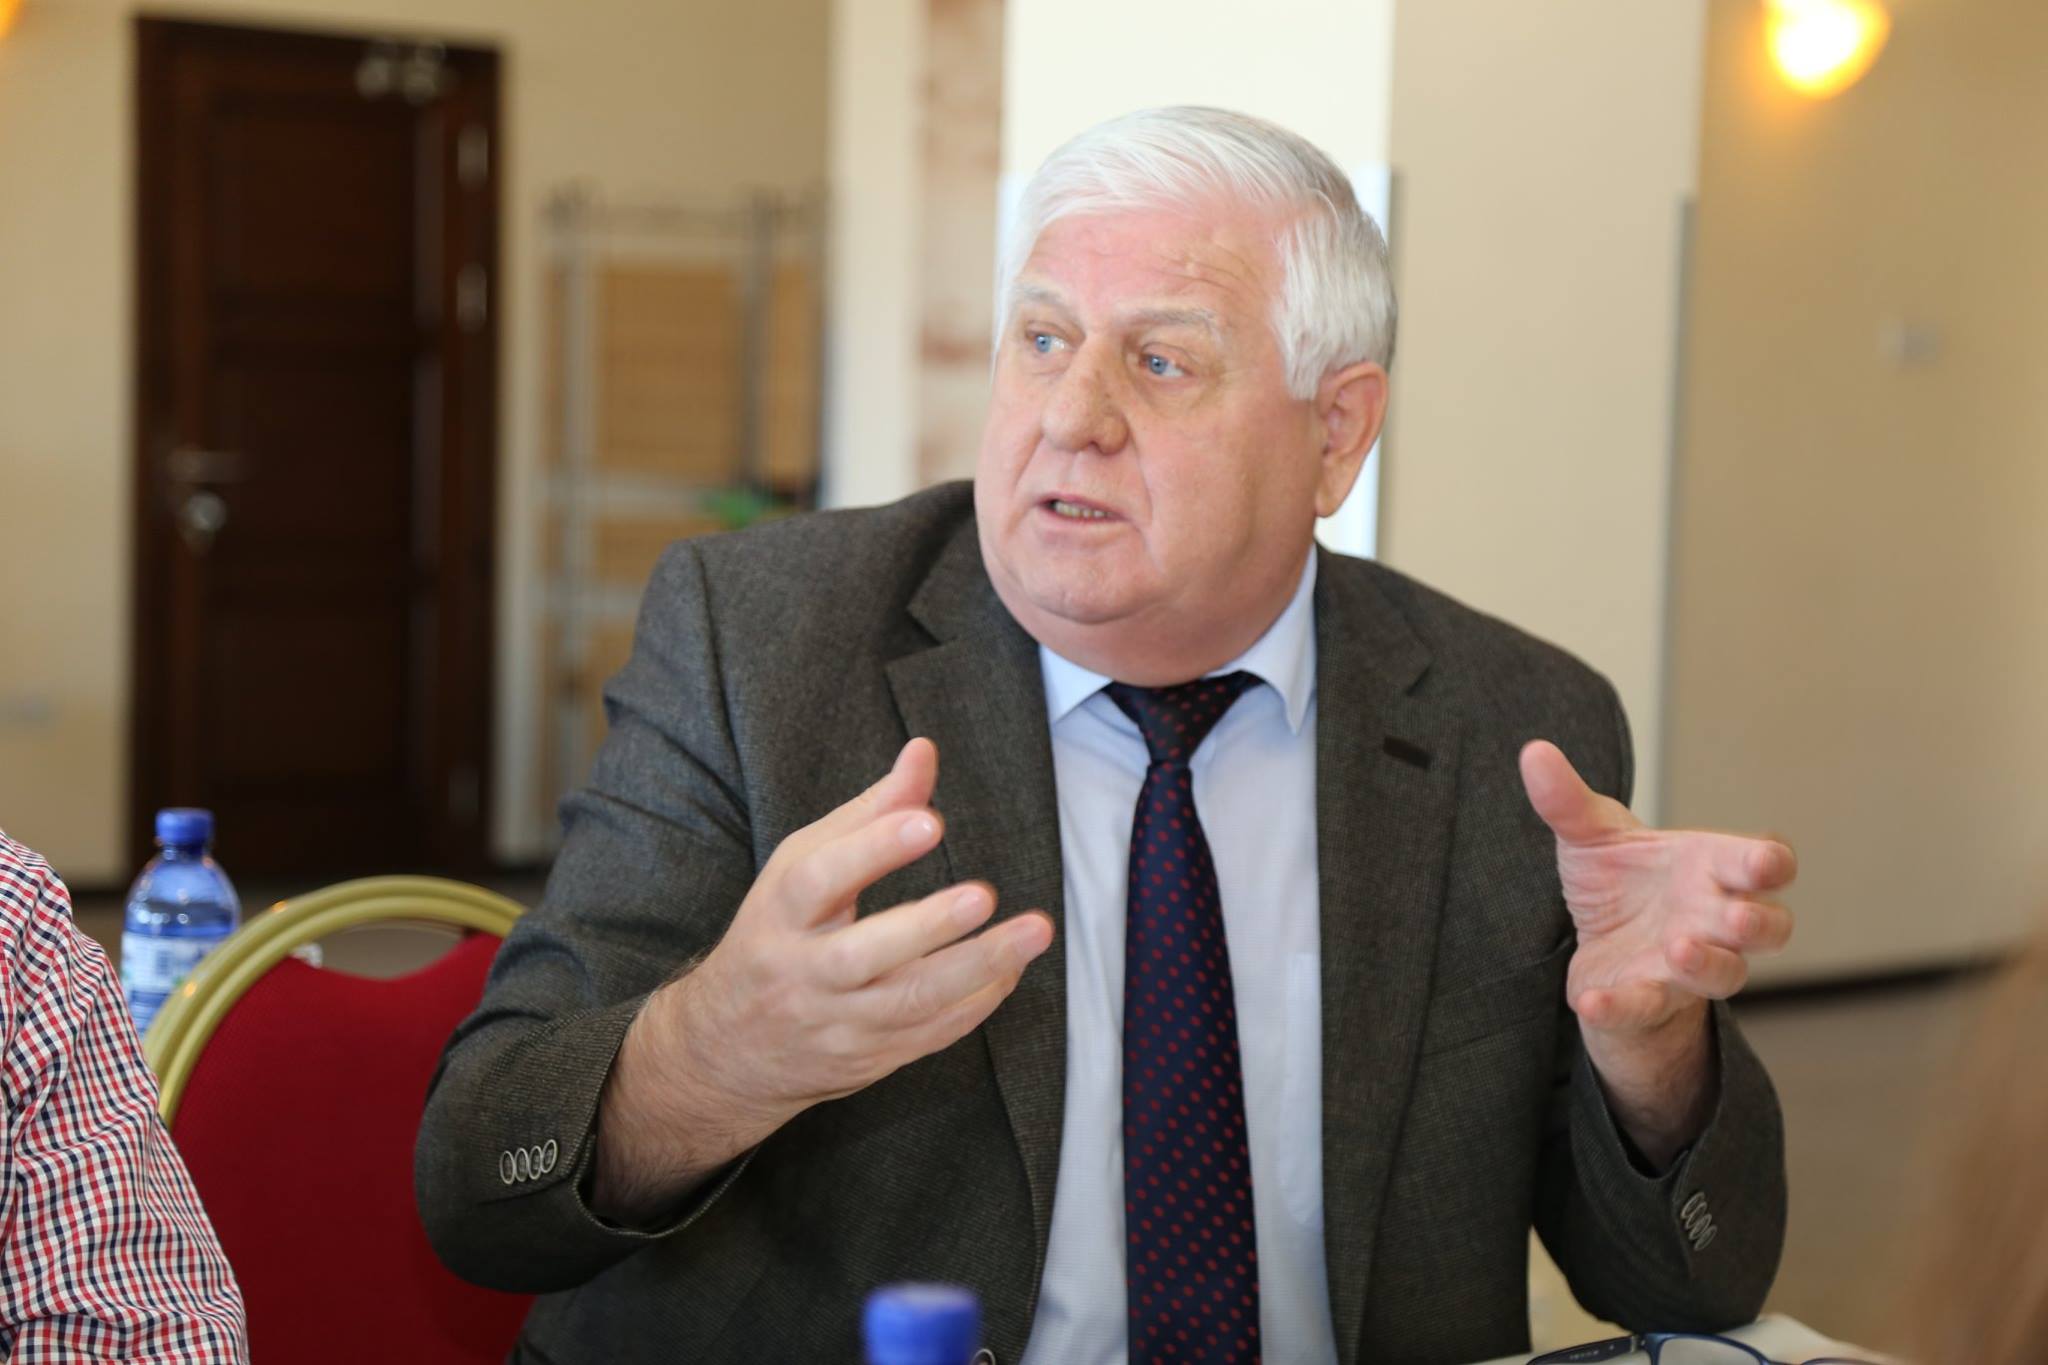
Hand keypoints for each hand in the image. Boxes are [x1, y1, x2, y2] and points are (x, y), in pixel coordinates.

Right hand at [590, 739, 1053, 1218]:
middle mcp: (804, 973)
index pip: (818, 879)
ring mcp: (837, 1024)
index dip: (871, 850)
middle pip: (862, 955)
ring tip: (1034, 931)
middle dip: (927, 927)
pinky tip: (1012, 970)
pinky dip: (976, 1003)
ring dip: (977, 968)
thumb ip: (868, 812)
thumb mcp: (802, 866)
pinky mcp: (868, 1059)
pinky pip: (929, 1034)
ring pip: (908, 1003)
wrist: (726, 1049)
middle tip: (982, 896)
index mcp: (781, 914)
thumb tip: (923, 752)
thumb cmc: (778, 933)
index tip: (928, 821)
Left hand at [1520, 740, 1795, 1032]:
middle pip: (1768, 928)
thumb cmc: (1622, 881)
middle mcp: (1713, 921)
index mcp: (1710, 869)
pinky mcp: (1648, 1000)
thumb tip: (1533, 752)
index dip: (1770, 863)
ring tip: (1679, 947)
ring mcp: (1687, 967)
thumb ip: (1568, 800)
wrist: (1601, 942)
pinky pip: (1642, 1008)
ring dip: (1707, 964)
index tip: (1765, 861)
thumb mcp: (1592, 836)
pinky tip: (1589, 1002)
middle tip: (1735, 914)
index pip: (1763, 865)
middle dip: (1758, 922)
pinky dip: (1619, 1008)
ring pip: (1725, 975)